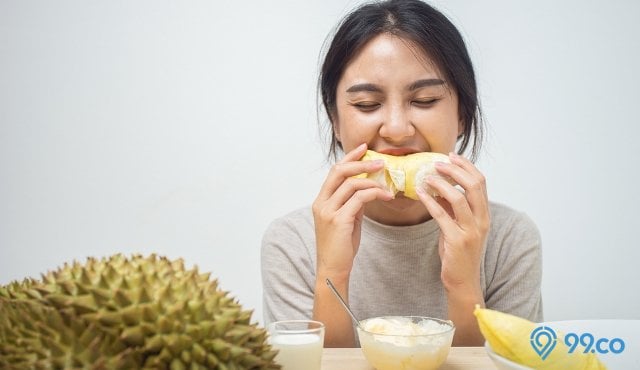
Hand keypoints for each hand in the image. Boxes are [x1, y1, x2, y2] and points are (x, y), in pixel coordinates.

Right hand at [312, 143, 393, 280]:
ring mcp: (329, 211)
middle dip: (360, 163)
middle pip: (339, 172)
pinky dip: (374, 194)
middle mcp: (322, 203)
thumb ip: (352, 204)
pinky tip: (385, 196)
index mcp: (321, 201)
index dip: (349, 158)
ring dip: (372, 180)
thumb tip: (366, 189)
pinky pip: (359, 199)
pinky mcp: (339, 220)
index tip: (363, 149)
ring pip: (351, 184)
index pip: (334, 172)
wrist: (333, 269)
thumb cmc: (340, 247)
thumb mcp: (346, 220)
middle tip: (380, 161)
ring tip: (387, 183)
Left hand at [416, 152, 489, 294]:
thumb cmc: (459, 253)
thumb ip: (452, 208)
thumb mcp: (458, 226)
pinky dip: (430, 201)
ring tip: (427, 176)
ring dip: (442, 183)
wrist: (462, 281)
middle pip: (474, 185)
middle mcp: (482, 220)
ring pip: (459, 198)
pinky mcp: (457, 241)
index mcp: (485, 214)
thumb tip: (440, 187)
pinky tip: (420, 193)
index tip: (452, 156)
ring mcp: (471, 231)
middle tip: (438, 163)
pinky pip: (441, 215)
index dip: (467, 166)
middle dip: (455, 170)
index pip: (481, 182)